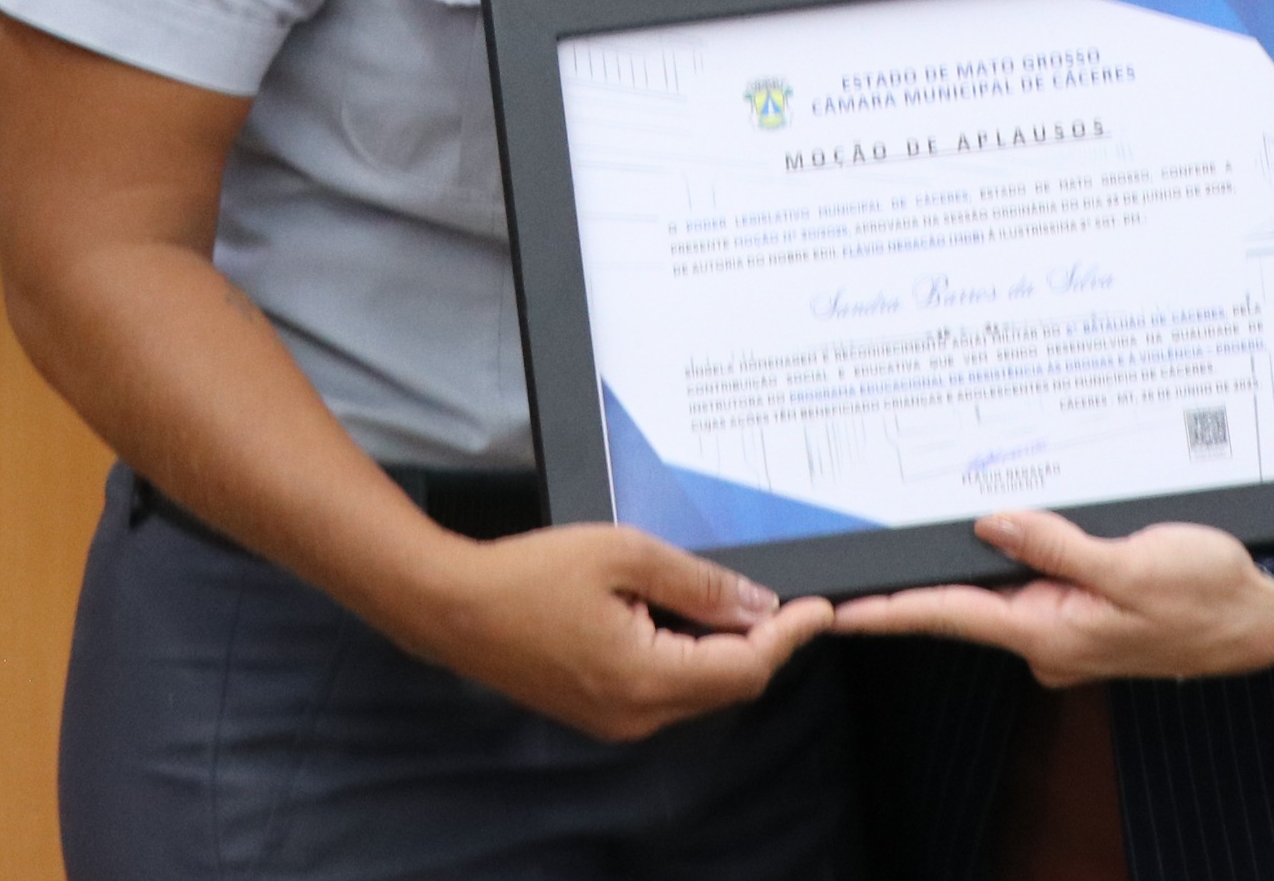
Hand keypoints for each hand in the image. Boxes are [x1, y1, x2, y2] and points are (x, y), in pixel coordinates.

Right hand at [395, 524, 834, 742]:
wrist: (453, 608)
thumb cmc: (528, 573)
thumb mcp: (625, 554)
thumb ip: (699, 582)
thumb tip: (757, 604)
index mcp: (646, 680)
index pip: (744, 668)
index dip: (788, 637)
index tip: (820, 609)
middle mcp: (636, 715)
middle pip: (726, 684)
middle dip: (759, 640)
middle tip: (782, 595)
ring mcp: (615, 720)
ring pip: (696, 688)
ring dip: (719, 646)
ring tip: (721, 595)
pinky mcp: (599, 711)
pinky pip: (664, 689)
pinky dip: (685, 654)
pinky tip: (677, 613)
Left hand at [831, 511, 1273, 686]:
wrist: (1267, 617)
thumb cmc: (1211, 595)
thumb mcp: (1133, 563)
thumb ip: (1056, 544)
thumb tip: (990, 522)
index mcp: (1053, 632)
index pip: (951, 617)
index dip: (890, 610)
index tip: (837, 609)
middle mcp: (1050, 638)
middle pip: (965, 605)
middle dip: (913, 582)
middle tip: (855, 562)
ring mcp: (1068, 629)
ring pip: (1001, 587)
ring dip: (966, 562)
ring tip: (918, 532)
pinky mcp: (1087, 612)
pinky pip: (1035, 582)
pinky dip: (1013, 556)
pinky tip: (1000, 530)